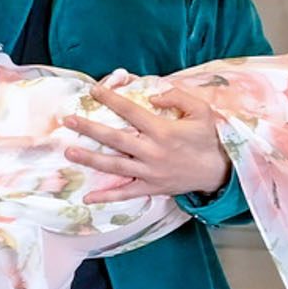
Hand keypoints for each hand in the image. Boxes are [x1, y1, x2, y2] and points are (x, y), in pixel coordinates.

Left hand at [63, 83, 231, 199]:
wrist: (219, 171)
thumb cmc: (207, 139)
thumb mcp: (200, 111)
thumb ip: (177, 97)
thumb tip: (153, 95)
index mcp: (162, 130)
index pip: (130, 111)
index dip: (110, 99)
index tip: (94, 91)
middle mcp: (152, 151)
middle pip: (114, 139)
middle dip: (89, 128)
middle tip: (68, 120)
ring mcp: (149, 171)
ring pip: (114, 165)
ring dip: (90, 159)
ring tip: (70, 152)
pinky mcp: (151, 187)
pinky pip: (126, 193)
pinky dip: (107, 196)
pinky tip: (87, 197)